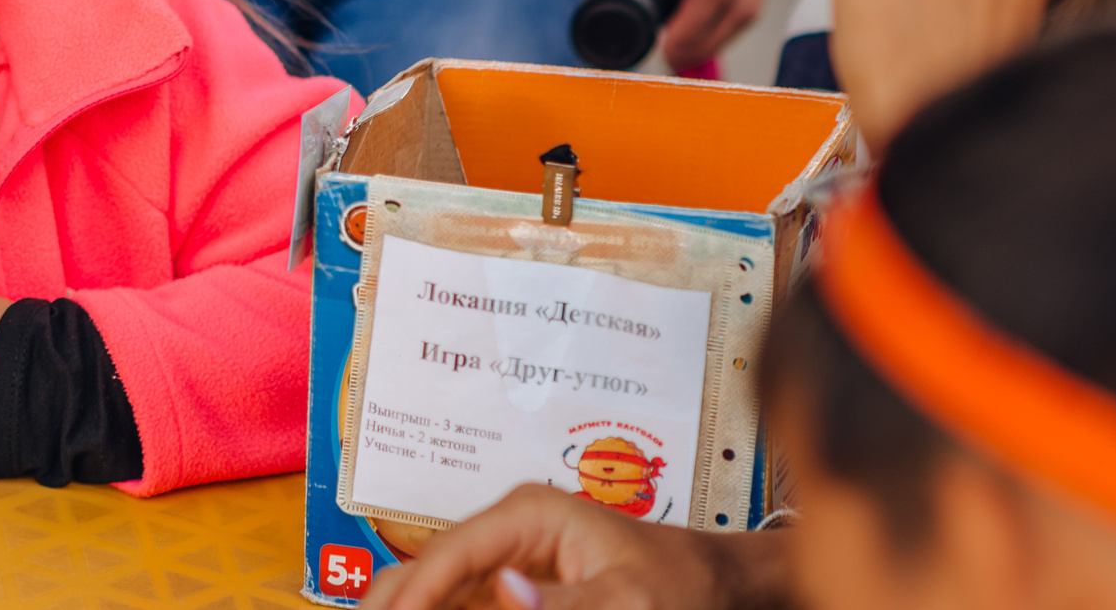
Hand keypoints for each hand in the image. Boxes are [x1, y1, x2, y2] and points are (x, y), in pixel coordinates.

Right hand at [360, 484, 792, 609]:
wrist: (718, 585)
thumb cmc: (682, 586)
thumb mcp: (630, 601)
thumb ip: (566, 604)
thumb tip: (502, 589)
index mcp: (527, 514)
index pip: (449, 555)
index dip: (413, 597)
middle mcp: (507, 530)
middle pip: (426, 569)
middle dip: (396, 601)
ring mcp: (508, 558)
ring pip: (435, 589)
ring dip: (411, 606)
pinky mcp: (516, 586)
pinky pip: (462, 603)